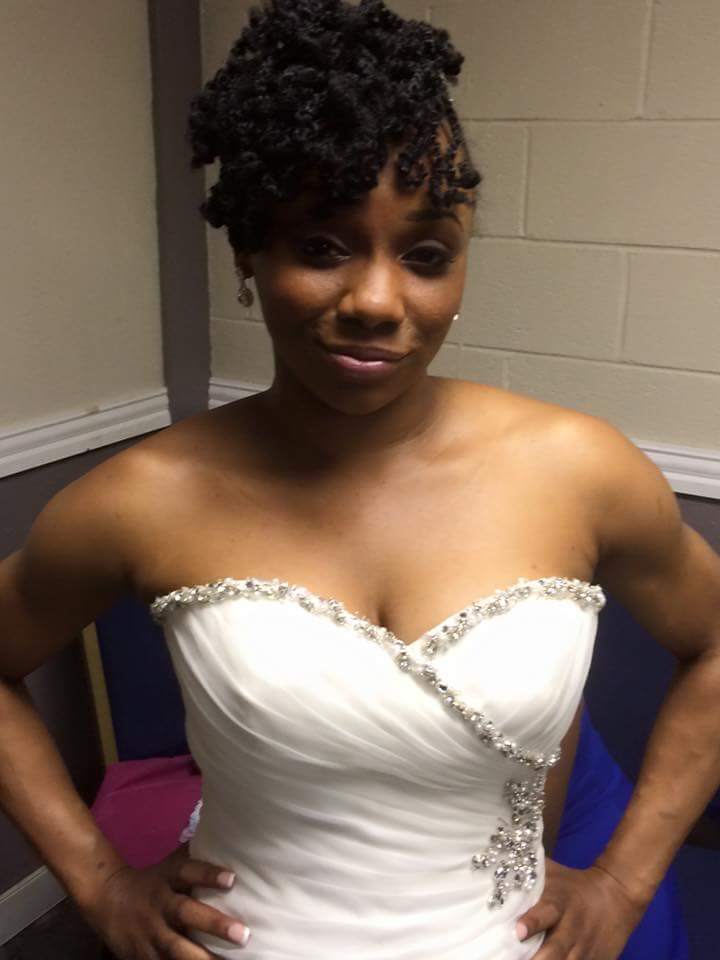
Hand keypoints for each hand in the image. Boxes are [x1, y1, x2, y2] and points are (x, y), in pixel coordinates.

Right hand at [81, 843, 250, 958]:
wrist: (106, 898)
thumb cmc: (152, 880)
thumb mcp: (171, 866)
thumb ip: (197, 858)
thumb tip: (228, 836)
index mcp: (168, 878)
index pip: (189, 872)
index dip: (209, 875)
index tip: (232, 879)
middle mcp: (160, 905)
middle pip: (186, 912)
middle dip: (213, 924)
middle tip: (243, 934)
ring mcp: (150, 933)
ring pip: (176, 948)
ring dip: (200, 958)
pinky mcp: (142, 956)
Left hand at [516, 858, 645, 958]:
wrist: (617, 895)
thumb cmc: (573, 884)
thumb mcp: (553, 873)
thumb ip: (528, 871)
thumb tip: (496, 859)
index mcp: (559, 904)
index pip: (546, 913)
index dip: (532, 922)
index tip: (518, 931)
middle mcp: (572, 929)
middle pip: (555, 949)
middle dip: (538, 959)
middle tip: (515, 959)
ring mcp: (584, 949)